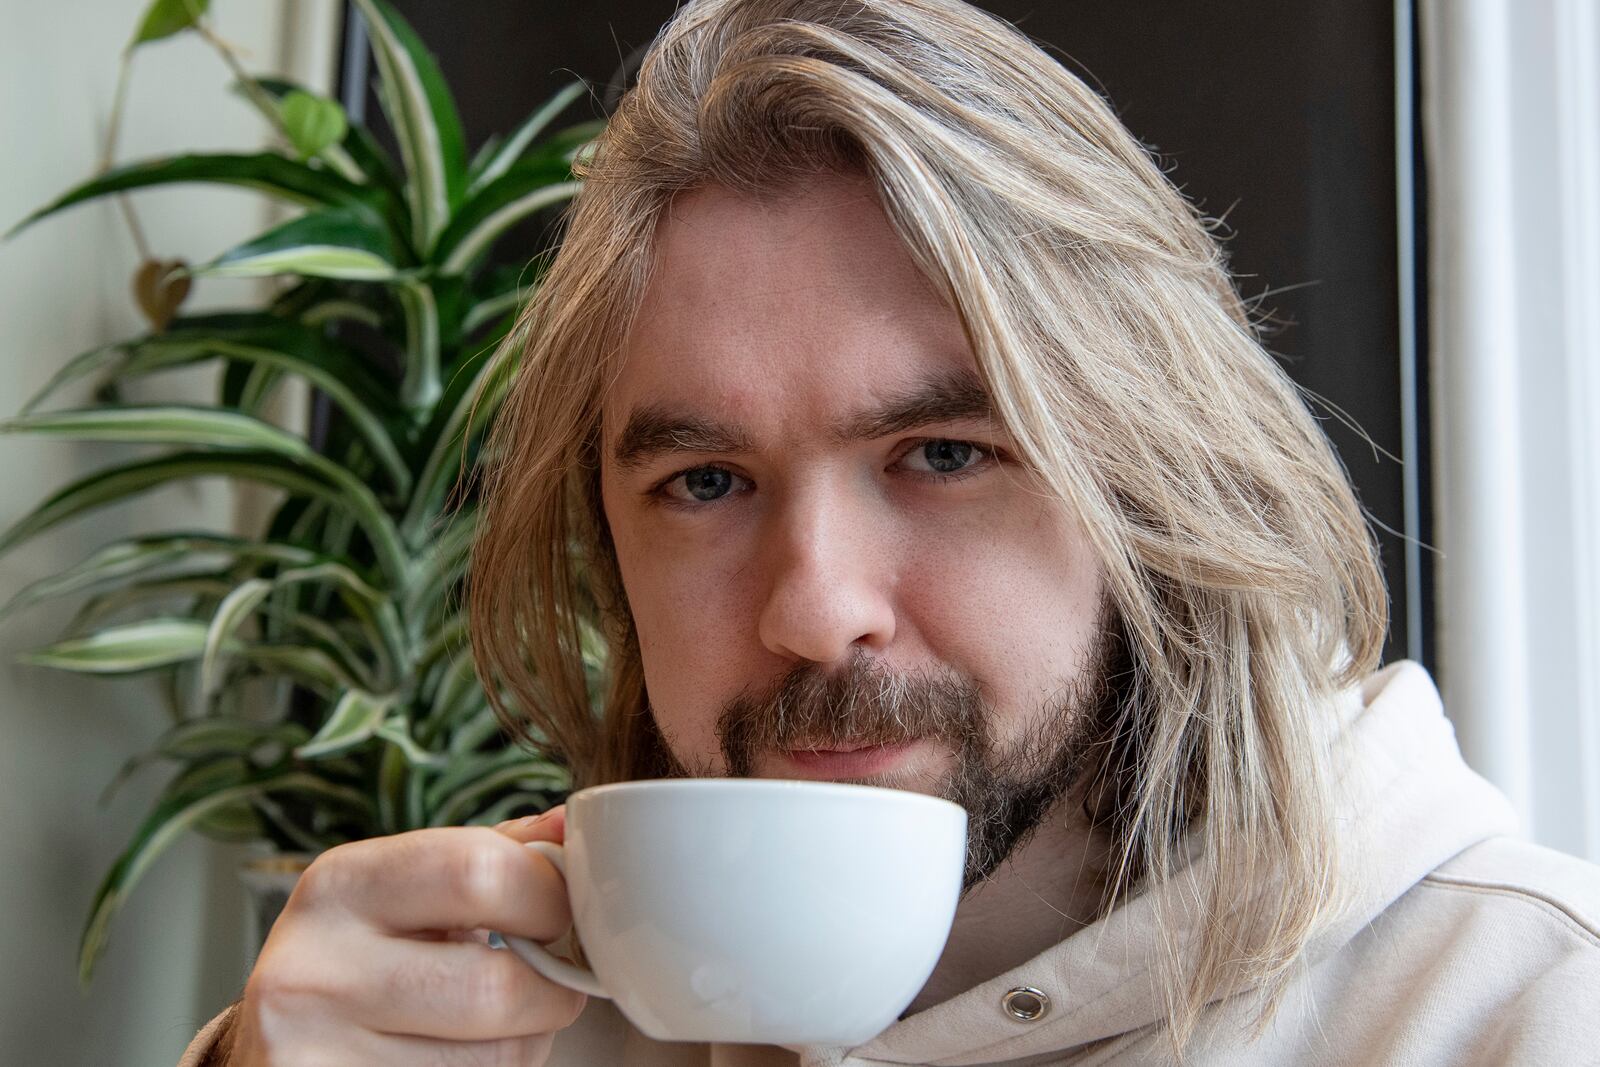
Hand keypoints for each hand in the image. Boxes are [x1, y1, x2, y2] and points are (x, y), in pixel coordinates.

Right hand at [224, 807, 581, 1065]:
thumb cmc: (364, 960)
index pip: (480, 871)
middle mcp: (311, 970)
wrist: (277, 1053)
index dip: (548, 895)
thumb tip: (569, 825)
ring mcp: (313, 1053)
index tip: (560, 911)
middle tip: (551, 982)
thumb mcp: (406, 893)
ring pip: (495, 1057)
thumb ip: (490, 854)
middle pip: (496, 984)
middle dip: (552, 987)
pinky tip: (452, 1060)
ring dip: (524, 1043)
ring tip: (489, 1026)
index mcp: (340, 885)